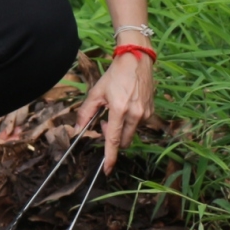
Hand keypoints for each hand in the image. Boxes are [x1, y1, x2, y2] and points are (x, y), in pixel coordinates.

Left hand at [79, 51, 154, 171]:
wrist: (137, 60)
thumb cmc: (115, 75)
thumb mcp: (96, 92)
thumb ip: (86, 112)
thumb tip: (78, 129)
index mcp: (119, 109)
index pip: (113, 139)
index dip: (110, 157)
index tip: (107, 170)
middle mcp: (135, 114)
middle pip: (124, 141)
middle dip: (113, 138)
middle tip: (104, 123)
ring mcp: (145, 113)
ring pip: (131, 133)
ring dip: (122, 129)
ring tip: (115, 111)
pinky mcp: (151, 111)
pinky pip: (138, 124)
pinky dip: (130, 122)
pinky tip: (126, 106)